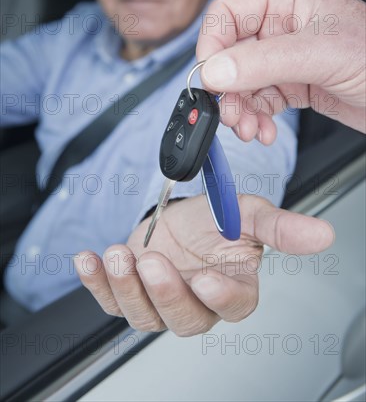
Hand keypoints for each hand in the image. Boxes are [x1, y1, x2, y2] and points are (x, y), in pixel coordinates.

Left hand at [74, 195, 333, 335]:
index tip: (206, 279)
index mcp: (231, 287)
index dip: (220, 297)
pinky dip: (95, 282)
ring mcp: (161, 300)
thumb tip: (322, 234)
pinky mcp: (131, 291)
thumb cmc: (216, 220)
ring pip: (144, 315)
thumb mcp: (247, 213)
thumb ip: (280, 227)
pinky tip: (88, 260)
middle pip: (184, 319)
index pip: (232, 305)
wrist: (181, 217)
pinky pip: (111, 298)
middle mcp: (197, 302)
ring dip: (126, 287)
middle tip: (152, 262)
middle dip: (165, 293)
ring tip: (117, 255)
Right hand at [197, 0, 365, 142]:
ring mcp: (286, 57)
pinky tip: (263, 130)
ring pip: (242, 81)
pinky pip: (259, 100)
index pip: (229, 13)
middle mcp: (282, 25)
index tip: (210, 77)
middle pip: (231, 52)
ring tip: (248, 128)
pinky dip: (256, 118)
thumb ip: (264, 62)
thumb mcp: (321, 55)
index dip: (213, 44)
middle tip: (230, 113)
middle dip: (228, 87)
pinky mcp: (292, 83)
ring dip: (240, 108)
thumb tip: (216, 71)